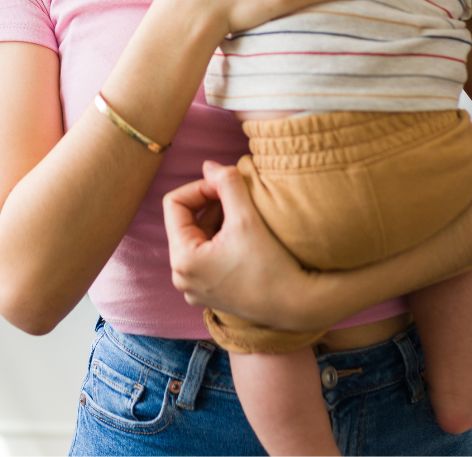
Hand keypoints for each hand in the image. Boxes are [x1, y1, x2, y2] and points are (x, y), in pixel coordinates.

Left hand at [163, 161, 323, 331]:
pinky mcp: (210, 295)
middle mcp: (181, 277)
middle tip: (240, 199)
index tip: (227, 185)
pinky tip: (246, 240)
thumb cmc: (271, 263)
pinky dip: (222, 243)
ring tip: (245, 218)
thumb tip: (209, 166)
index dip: (200, 187)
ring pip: (198, 240)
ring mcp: (195, 289)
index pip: (175, 204)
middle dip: (211, 205)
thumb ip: (226, 183)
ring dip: (218, 222)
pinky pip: (206, 258)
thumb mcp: (246, 216)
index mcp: (182, 259)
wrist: (296, 304)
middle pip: (186, 223)